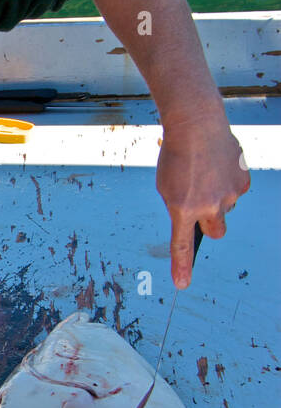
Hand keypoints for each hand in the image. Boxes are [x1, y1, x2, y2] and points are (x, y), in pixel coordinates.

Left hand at [156, 116, 249, 287]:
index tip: (183, 284)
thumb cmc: (177, 152)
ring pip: (226, 208)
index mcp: (183, 208)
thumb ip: (179, 206)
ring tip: (205, 174)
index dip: (183, 267)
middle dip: (209, 224)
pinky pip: (236, 191)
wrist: (197, 123)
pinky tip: (218, 167)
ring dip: (218, 198)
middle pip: (215, 232)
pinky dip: (228, 183)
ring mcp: (229, 194)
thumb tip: (191, 218)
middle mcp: (209, 205)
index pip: (182, 245)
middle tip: (201, 205)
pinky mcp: (242, 181)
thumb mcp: (165, 185)